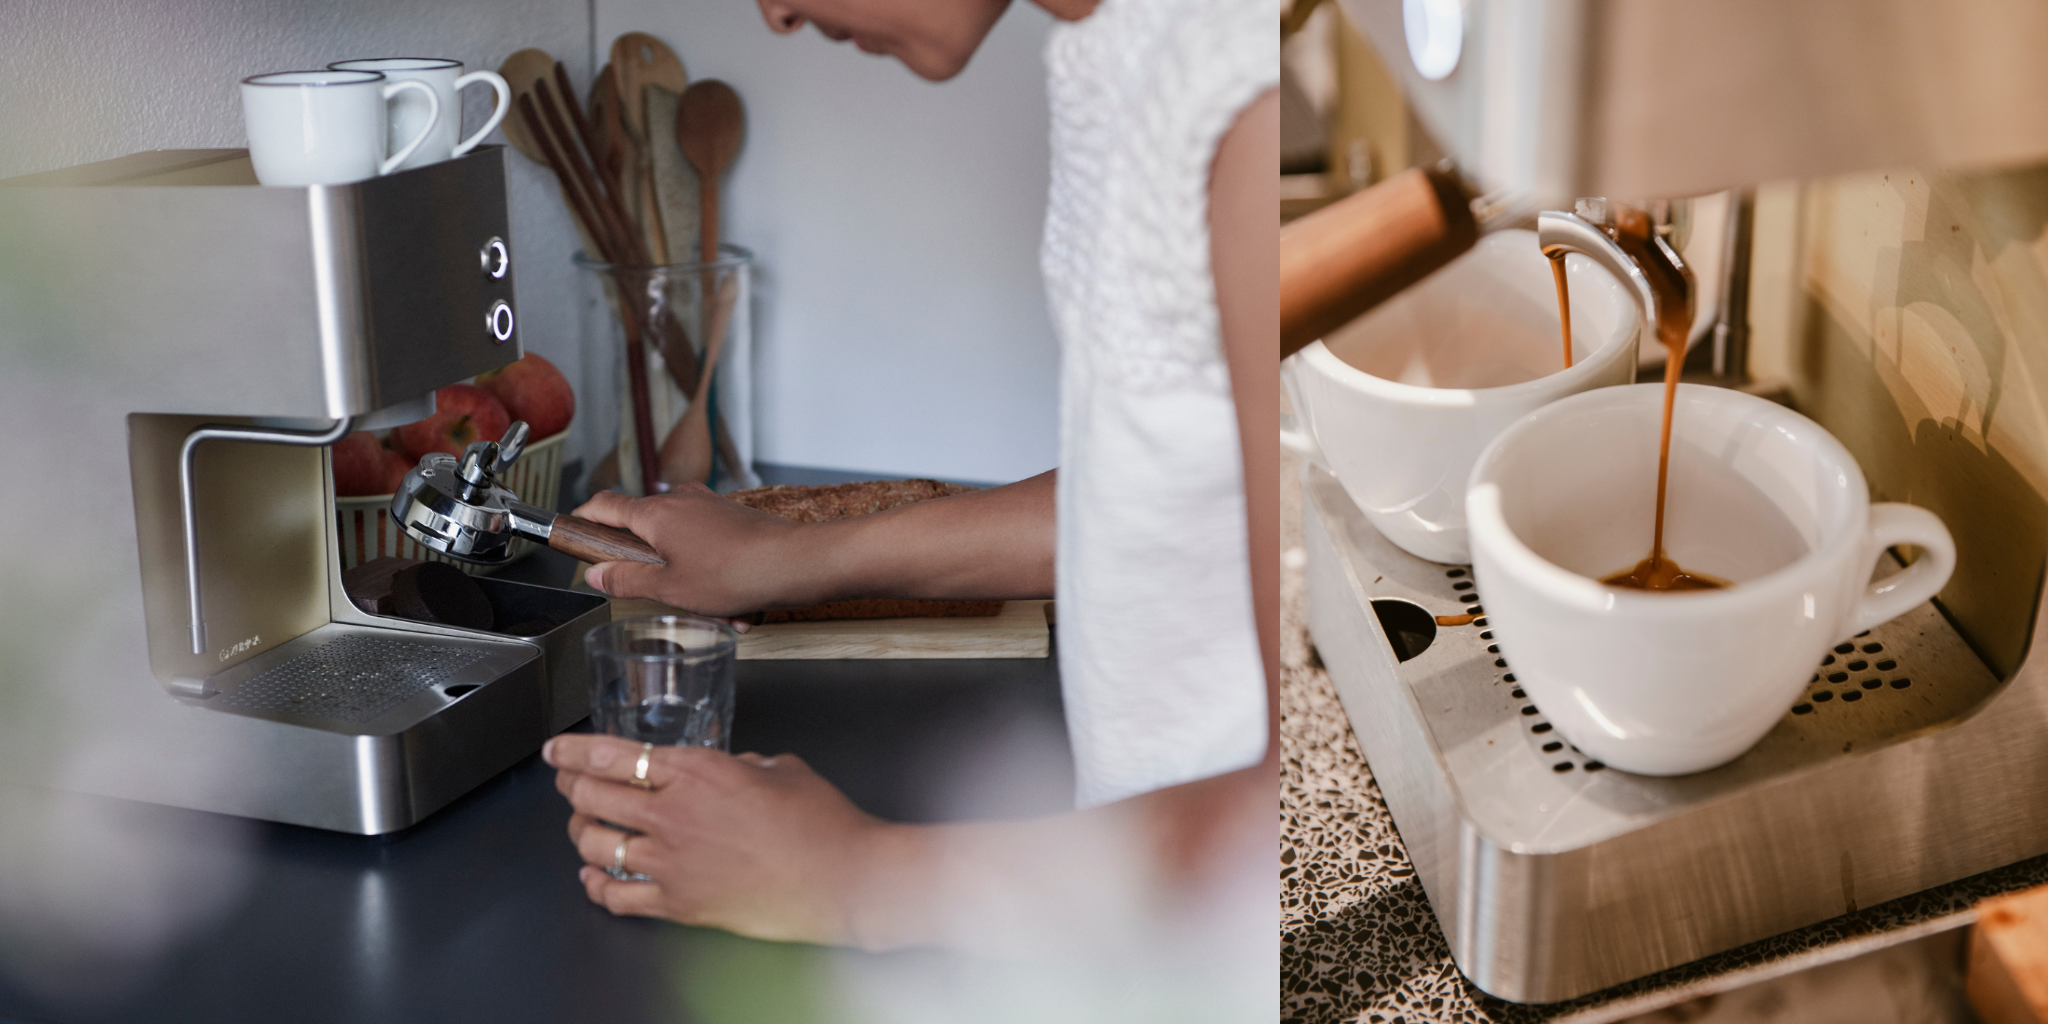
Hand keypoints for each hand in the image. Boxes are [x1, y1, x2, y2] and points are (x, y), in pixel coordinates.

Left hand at [546, 734, 892, 945]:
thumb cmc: (821, 823)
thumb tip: (731, 768)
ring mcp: (670, 861)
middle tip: (569, 784)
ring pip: (594, 844)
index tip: (556, 750)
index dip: (573, 751)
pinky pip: (616, 896)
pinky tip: (595, 877)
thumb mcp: (780, 767)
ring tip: (584, 828)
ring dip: (582, 833)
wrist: (841, 879)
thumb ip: (742, 763)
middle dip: (571, 787)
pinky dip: (596, 885)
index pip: (611, 755)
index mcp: (697, 770)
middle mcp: (673, 813)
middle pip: (592, 796)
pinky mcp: (677, 903)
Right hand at [572, 485, 816, 615]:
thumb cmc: (733, 574)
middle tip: (656, 593)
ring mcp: (709, 505)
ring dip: (690, 580)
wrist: (794, 562)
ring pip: (682, 544)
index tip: (574, 529)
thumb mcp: (669, 588)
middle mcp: (681, 499)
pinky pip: (710, 547)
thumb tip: (596, 576)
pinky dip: (715, 576)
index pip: (605, 505)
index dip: (584, 517)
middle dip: (651, 567)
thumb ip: (627, 580)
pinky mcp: (733, 516)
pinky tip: (736, 606)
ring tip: (713, 611)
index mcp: (655, 513)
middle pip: (645, 527)